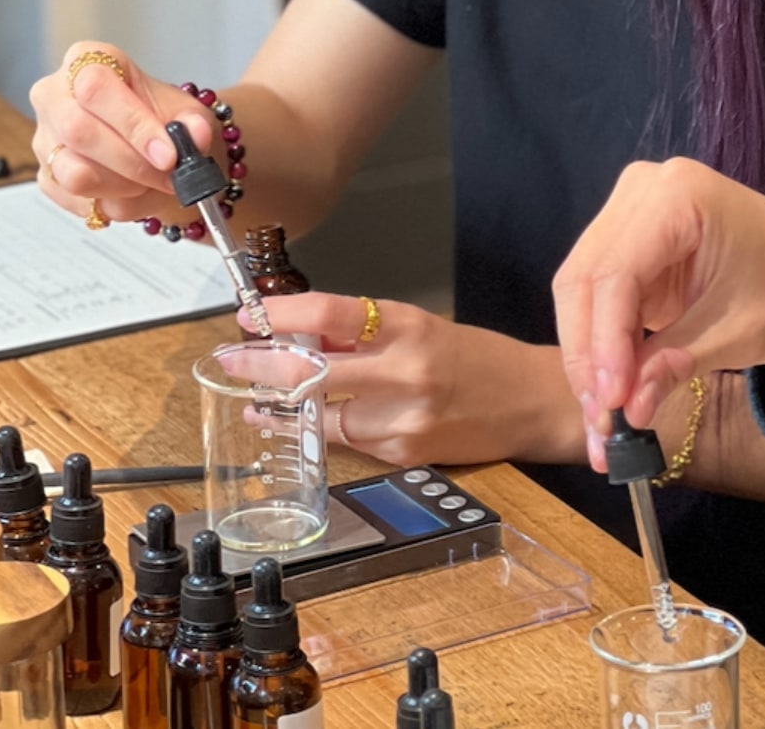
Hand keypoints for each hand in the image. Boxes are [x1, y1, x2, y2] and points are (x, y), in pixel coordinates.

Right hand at [30, 41, 214, 223]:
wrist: (162, 151)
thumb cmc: (165, 121)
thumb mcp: (189, 113)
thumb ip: (194, 122)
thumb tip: (195, 134)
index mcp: (86, 61)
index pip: (96, 88)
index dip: (133, 125)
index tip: (168, 154)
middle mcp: (54, 96)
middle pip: (78, 131)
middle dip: (132, 163)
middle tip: (168, 176)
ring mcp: (45, 138)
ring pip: (74, 173)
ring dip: (124, 188)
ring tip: (151, 182)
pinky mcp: (46, 176)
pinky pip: (76, 200)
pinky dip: (113, 204)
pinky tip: (133, 192)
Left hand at [242, 292, 586, 467]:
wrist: (532, 402)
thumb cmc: (479, 361)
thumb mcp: (423, 329)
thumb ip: (365, 334)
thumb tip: (297, 332)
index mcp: (410, 327)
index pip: (329, 313)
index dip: (280, 313)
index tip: (249, 313)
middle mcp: (406, 370)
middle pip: (310, 369)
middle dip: (259, 365)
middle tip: (231, 360)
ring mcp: (404, 417)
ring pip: (322, 412)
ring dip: (284, 406)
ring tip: (263, 399)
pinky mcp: (404, 453)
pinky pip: (348, 440)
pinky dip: (322, 430)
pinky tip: (307, 424)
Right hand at [551, 158, 764, 469]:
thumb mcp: (740, 331)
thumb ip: (676, 362)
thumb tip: (627, 409)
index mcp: (678, 195)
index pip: (617, 272)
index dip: (605, 340)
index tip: (611, 401)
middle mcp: (643, 191)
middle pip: (585, 277)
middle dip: (588, 354)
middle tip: (600, 420)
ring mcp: (630, 212)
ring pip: (580, 290)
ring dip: (587, 357)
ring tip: (602, 420)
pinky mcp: (627, 243)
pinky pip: (596, 297)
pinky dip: (599, 346)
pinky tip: (607, 394)